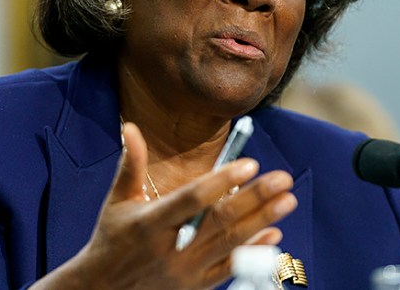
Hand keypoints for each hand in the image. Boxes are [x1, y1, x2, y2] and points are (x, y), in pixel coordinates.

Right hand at [33, 122, 296, 289]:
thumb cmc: (112, 239)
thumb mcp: (117, 202)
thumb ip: (130, 164)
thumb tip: (131, 127)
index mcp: (150, 223)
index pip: (192, 199)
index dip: (221, 181)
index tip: (249, 162)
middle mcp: (170, 248)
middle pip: (220, 220)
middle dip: (254, 198)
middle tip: (282, 178)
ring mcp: (185, 271)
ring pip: (230, 244)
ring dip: (262, 221)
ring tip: (287, 200)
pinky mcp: (195, 287)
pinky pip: (230, 268)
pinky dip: (253, 252)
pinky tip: (274, 234)